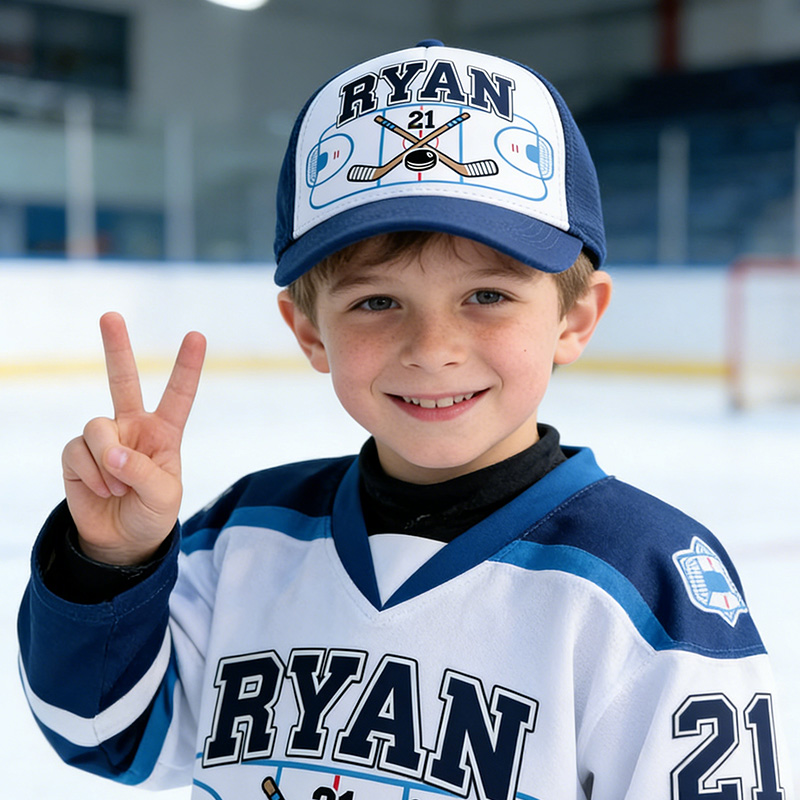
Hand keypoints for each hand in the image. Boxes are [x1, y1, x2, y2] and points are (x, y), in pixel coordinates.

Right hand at [62, 312, 205, 564]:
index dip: (187, 366)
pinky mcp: (77, 453)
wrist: (122, 542)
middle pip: (122, 380)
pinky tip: (103, 490)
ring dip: (109, 461)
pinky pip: (78, 450)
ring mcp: (104, 438)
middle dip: (116, 348)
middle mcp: (133, 427)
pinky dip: (92, 474)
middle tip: (110, 315)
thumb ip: (144, 472)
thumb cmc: (152, 513)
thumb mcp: (165, 497)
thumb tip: (112, 454)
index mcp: (165, 432)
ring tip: (120, 487)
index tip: (197, 335)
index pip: (179, 394)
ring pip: (98, 426)